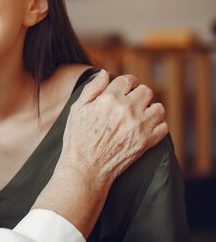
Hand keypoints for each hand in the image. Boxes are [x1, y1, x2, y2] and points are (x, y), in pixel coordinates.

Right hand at [32, 69, 166, 236]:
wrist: (85, 169)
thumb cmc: (78, 138)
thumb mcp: (77, 109)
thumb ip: (92, 89)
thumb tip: (104, 73)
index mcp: (109, 99)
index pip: (127, 80)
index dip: (126, 83)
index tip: (124, 89)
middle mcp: (127, 109)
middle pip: (146, 91)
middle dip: (138, 94)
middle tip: (131, 102)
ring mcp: (139, 126)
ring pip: (158, 107)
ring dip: (150, 109)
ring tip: (140, 115)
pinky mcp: (147, 142)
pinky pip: (163, 126)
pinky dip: (157, 125)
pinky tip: (146, 128)